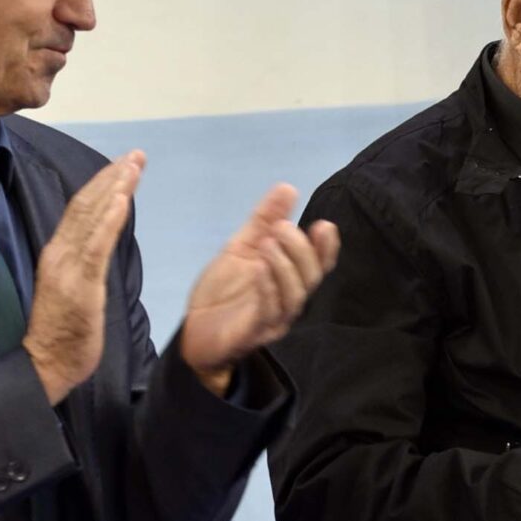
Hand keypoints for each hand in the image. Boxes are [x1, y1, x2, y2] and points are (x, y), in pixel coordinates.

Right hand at [24, 151, 144, 403]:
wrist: (46, 364)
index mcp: (58, 253)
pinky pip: (96, 246)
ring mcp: (69, 267)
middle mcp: (60, 253)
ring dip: (115, 188)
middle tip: (135, 154)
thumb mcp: (74, 289)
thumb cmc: (62, 333)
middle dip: (112, 176)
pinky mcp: (80, 284)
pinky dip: (109, 220)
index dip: (101, 183)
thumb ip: (84, 263)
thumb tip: (100, 243)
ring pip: (91, 217)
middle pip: (86, 204)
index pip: (80, 209)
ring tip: (133, 165)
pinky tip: (123, 199)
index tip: (123, 164)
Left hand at [178, 184, 340, 394]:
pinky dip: (267, 288)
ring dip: (284, 267)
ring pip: (294, 296)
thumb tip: (288, 187)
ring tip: (269, 243)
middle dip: (301, 250)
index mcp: (289, 279)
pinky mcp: (254, 333)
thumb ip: (264, 220)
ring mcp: (274, 319)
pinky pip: (268, 312)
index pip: (319, 264)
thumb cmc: (222, 291)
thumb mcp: (241, 247)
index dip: (326, 248)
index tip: (323, 225)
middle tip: (282, 227)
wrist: (194, 330)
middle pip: (311, 278)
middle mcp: (288, 300)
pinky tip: (259, 268)